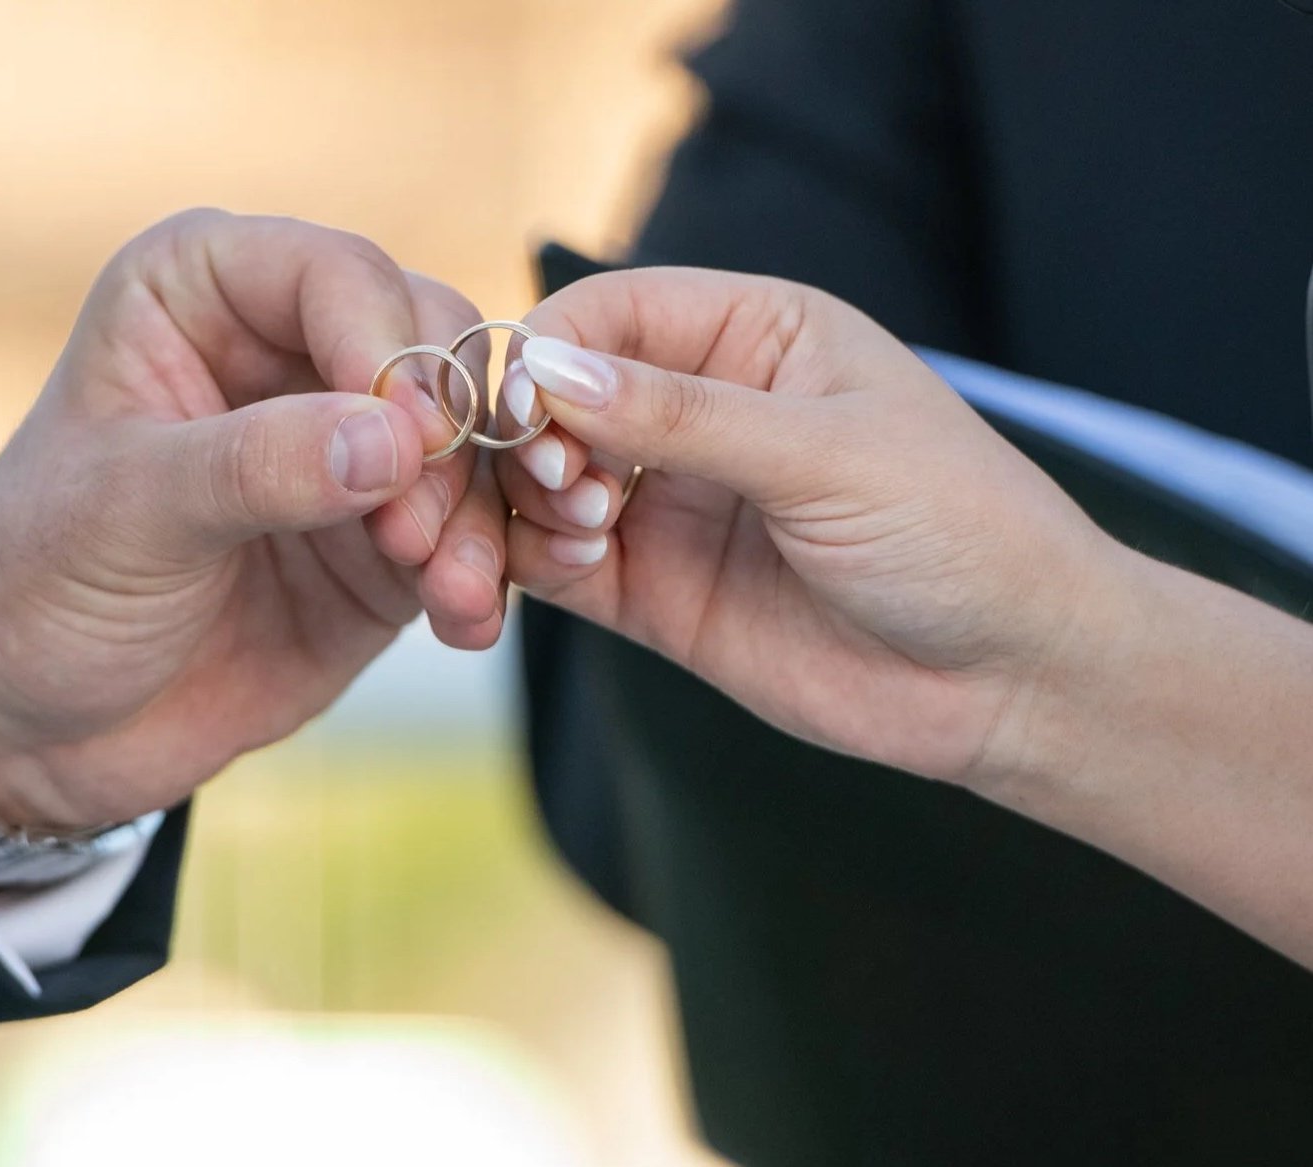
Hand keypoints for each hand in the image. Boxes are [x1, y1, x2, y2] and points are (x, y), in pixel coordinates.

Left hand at [0, 210, 506, 829]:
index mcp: (202, 293)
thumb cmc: (37, 585)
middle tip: (418, 530)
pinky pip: (468, 532)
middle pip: (430, 342)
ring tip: (452, 593)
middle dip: (448, 434)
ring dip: (477, 515)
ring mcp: (346, 446)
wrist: (33, 726)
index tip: (408, 439)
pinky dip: (483, 571)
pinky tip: (466, 621)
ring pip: (469, 439)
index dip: (387, 347)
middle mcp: (288, 351)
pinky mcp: (383, 539)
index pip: (336, 276)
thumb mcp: (124, 515)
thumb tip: (394, 441)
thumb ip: (254, 466)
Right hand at [500, 267, 1125, 784]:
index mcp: (754, 335)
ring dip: (532, 497)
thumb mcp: (826, 454)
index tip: (533, 409)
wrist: (1013, 679)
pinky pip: (557, 561)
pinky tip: (582, 567)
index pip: (610, 312)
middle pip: (558, 394)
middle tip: (571, 480)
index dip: (551, 350)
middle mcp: (698, 410)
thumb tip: (548, 370)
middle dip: (536, 431)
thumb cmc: (959, 530)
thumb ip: (684, 415)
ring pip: (543, 480)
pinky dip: (539, 559)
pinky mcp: (656, 590)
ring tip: (590, 528)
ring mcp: (673, 502)